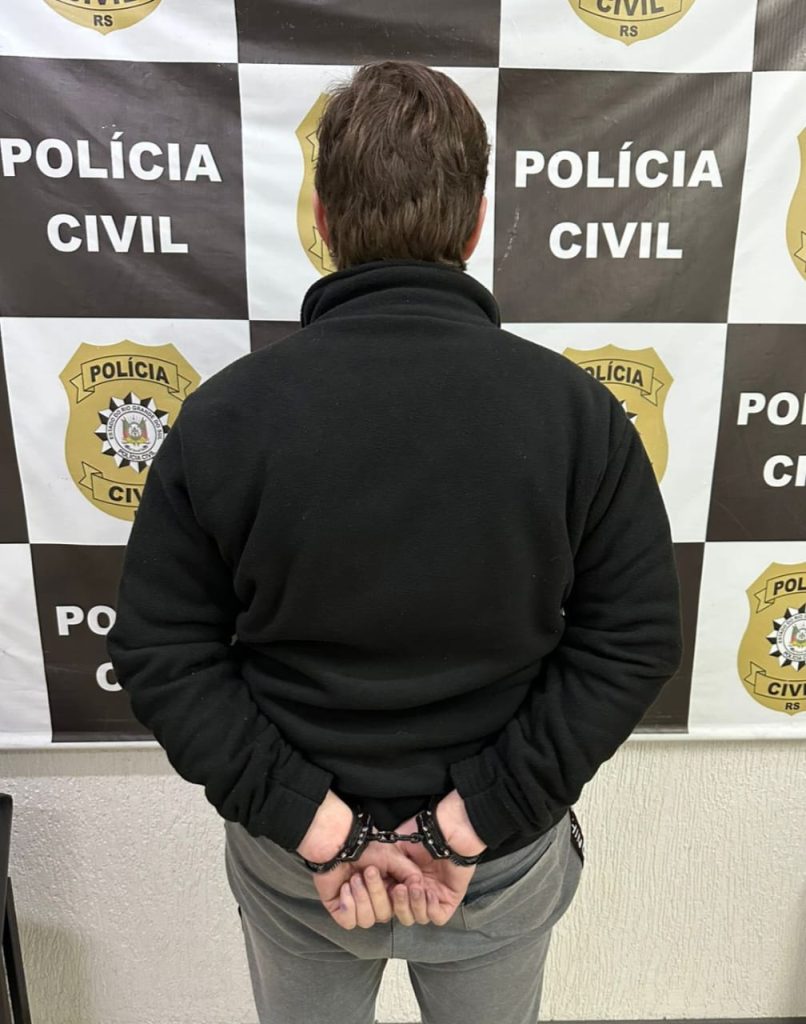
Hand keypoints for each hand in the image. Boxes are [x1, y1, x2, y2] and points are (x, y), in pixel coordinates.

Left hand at [311, 839, 426, 929]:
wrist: (338, 843)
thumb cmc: (365, 847)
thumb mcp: (394, 858)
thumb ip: (410, 873)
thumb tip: (420, 888)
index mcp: (390, 892)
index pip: (402, 911)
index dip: (401, 903)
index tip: (399, 888)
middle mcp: (375, 902)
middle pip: (383, 915)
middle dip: (376, 892)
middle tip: (368, 871)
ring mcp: (357, 907)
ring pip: (367, 920)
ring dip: (361, 896)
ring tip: (355, 878)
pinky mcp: (340, 910)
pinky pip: (348, 921)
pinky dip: (348, 903)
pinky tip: (345, 887)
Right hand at [383, 790, 487, 926]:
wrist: (447, 828)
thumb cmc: (422, 833)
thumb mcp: (397, 847)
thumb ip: (386, 865)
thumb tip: (373, 878)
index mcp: (401, 881)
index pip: (388, 902)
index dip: (382, 899)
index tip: (383, 887)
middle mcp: (415, 892)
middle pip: (402, 915)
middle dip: (399, 904)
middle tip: (400, 889)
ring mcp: (432, 897)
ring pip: (418, 917)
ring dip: (415, 905)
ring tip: (416, 888)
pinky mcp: (448, 900)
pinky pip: (438, 916)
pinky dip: (431, 908)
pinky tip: (429, 892)